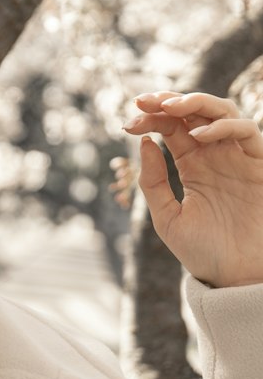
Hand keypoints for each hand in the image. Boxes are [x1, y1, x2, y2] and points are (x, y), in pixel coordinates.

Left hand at [122, 89, 262, 286]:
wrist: (236, 278)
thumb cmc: (204, 252)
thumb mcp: (167, 218)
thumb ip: (153, 182)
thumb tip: (143, 142)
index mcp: (192, 164)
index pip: (171, 127)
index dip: (151, 118)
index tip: (128, 123)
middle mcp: (215, 155)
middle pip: (194, 111)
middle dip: (168, 100)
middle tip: (144, 101)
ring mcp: (237, 157)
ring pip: (223, 110)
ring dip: (196, 101)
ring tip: (169, 107)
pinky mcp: (259, 165)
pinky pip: (246, 131)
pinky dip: (222, 125)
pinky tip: (197, 136)